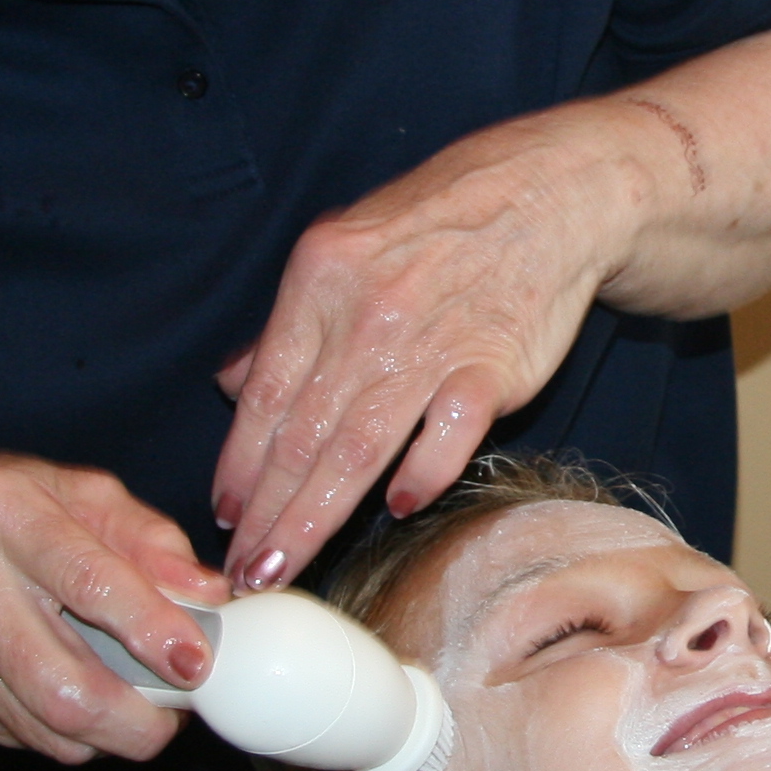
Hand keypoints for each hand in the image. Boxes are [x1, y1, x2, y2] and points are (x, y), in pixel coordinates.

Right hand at [0, 455, 227, 761]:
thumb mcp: (73, 489)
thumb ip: (147, 536)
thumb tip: (208, 597)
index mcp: (1, 515)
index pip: (87, 582)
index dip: (151, 628)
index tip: (197, 661)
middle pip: (68, 689)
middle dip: (143, 718)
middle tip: (184, 705)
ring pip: (55, 731)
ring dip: (119, 731)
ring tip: (147, 700)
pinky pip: (35, 741)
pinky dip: (81, 733)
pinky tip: (89, 694)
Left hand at [209, 107, 658, 588]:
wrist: (546, 194)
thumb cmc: (439, 222)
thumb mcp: (344, 245)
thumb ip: (289, 324)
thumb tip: (233, 384)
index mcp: (318, 282)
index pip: (266, 395)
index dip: (239, 465)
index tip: (223, 518)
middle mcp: (366, 316)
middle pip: (303, 436)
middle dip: (266, 515)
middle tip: (242, 575)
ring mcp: (432, 343)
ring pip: (359, 448)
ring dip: (315, 517)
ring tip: (284, 568)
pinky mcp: (493, 365)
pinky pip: (449, 432)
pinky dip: (423, 472)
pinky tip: (399, 508)